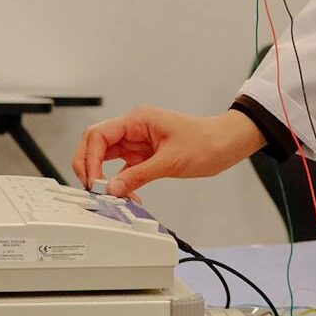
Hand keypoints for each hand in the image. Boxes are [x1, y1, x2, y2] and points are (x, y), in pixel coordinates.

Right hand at [72, 107, 264, 197]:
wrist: (226, 144)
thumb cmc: (205, 142)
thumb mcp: (170, 161)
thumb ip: (138, 176)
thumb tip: (113, 188)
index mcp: (137, 120)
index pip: (99, 135)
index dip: (91, 158)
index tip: (95, 181)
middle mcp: (134, 129)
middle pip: (96, 144)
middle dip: (89, 166)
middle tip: (92, 188)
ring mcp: (138, 142)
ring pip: (106, 158)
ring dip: (104, 177)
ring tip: (109, 195)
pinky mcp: (145, 156)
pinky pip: (123, 169)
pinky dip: (121, 183)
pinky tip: (126, 196)